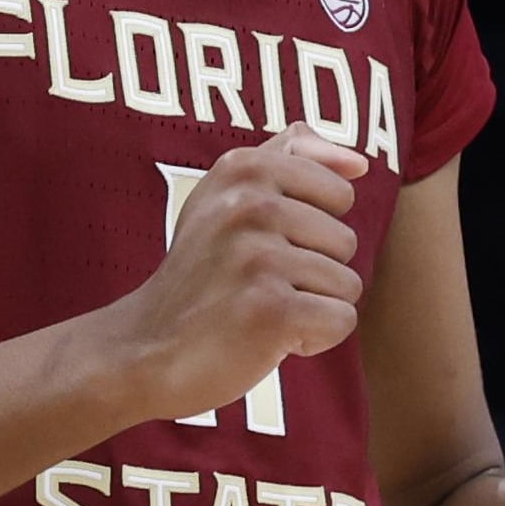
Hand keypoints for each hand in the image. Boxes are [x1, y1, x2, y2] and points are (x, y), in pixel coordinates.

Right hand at [94, 128, 366, 422]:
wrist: (144, 349)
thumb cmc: (201, 273)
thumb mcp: (226, 195)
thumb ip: (291, 157)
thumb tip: (360, 162)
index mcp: (243, 169)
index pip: (339, 193)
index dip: (312, 230)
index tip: (262, 246)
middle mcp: (250, 205)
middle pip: (346, 242)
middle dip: (311, 274)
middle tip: (254, 286)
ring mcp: (259, 257)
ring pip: (347, 284)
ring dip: (310, 308)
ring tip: (258, 310)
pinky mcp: (272, 310)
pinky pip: (341, 320)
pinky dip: (312, 339)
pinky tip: (267, 338)